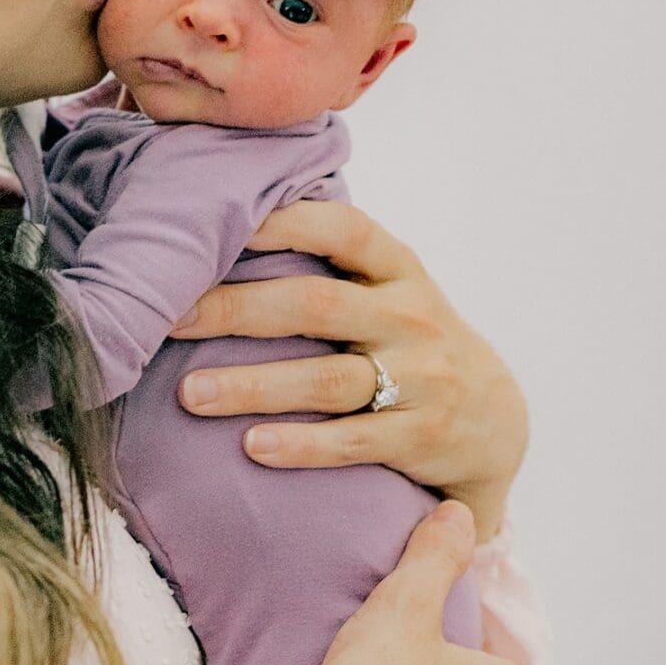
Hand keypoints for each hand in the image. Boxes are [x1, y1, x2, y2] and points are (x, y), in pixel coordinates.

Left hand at [166, 199, 528, 537]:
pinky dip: (302, 445)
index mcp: (399, 268)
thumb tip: (231, 217)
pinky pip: (354, 440)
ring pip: (327, 379)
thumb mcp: (392, 289)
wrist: (494, 421)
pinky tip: (252, 447)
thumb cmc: (411, 341)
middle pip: (314, 305)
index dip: (281, 222)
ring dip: (254, 386)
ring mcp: (421, 378)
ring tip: (190, 394)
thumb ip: (332, 259)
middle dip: (236, 309)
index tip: (215, 224)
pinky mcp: (422, 437)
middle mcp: (410, 316)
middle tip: (170, 319)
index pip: (342, 229)